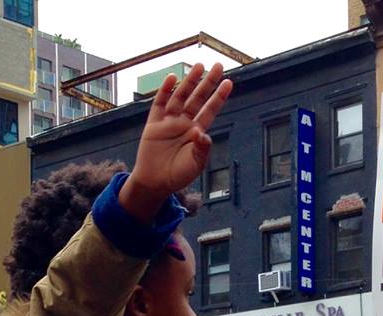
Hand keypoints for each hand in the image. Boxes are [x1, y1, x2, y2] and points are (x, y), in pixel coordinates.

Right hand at [119, 63, 232, 221]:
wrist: (155, 183)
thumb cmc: (178, 175)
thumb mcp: (195, 164)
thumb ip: (202, 149)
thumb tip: (201, 132)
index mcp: (196, 132)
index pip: (210, 110)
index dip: (219, 97)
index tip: (229, 82)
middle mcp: (184, 123)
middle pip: (198, 98)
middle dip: (207, 83)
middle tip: (218, 66)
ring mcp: (169, 122)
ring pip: (180, 96)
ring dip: (189, 82)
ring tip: (199, 66)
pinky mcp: (153, 124)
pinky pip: (159, 104)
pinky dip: (164, 91)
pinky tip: (171, 78)